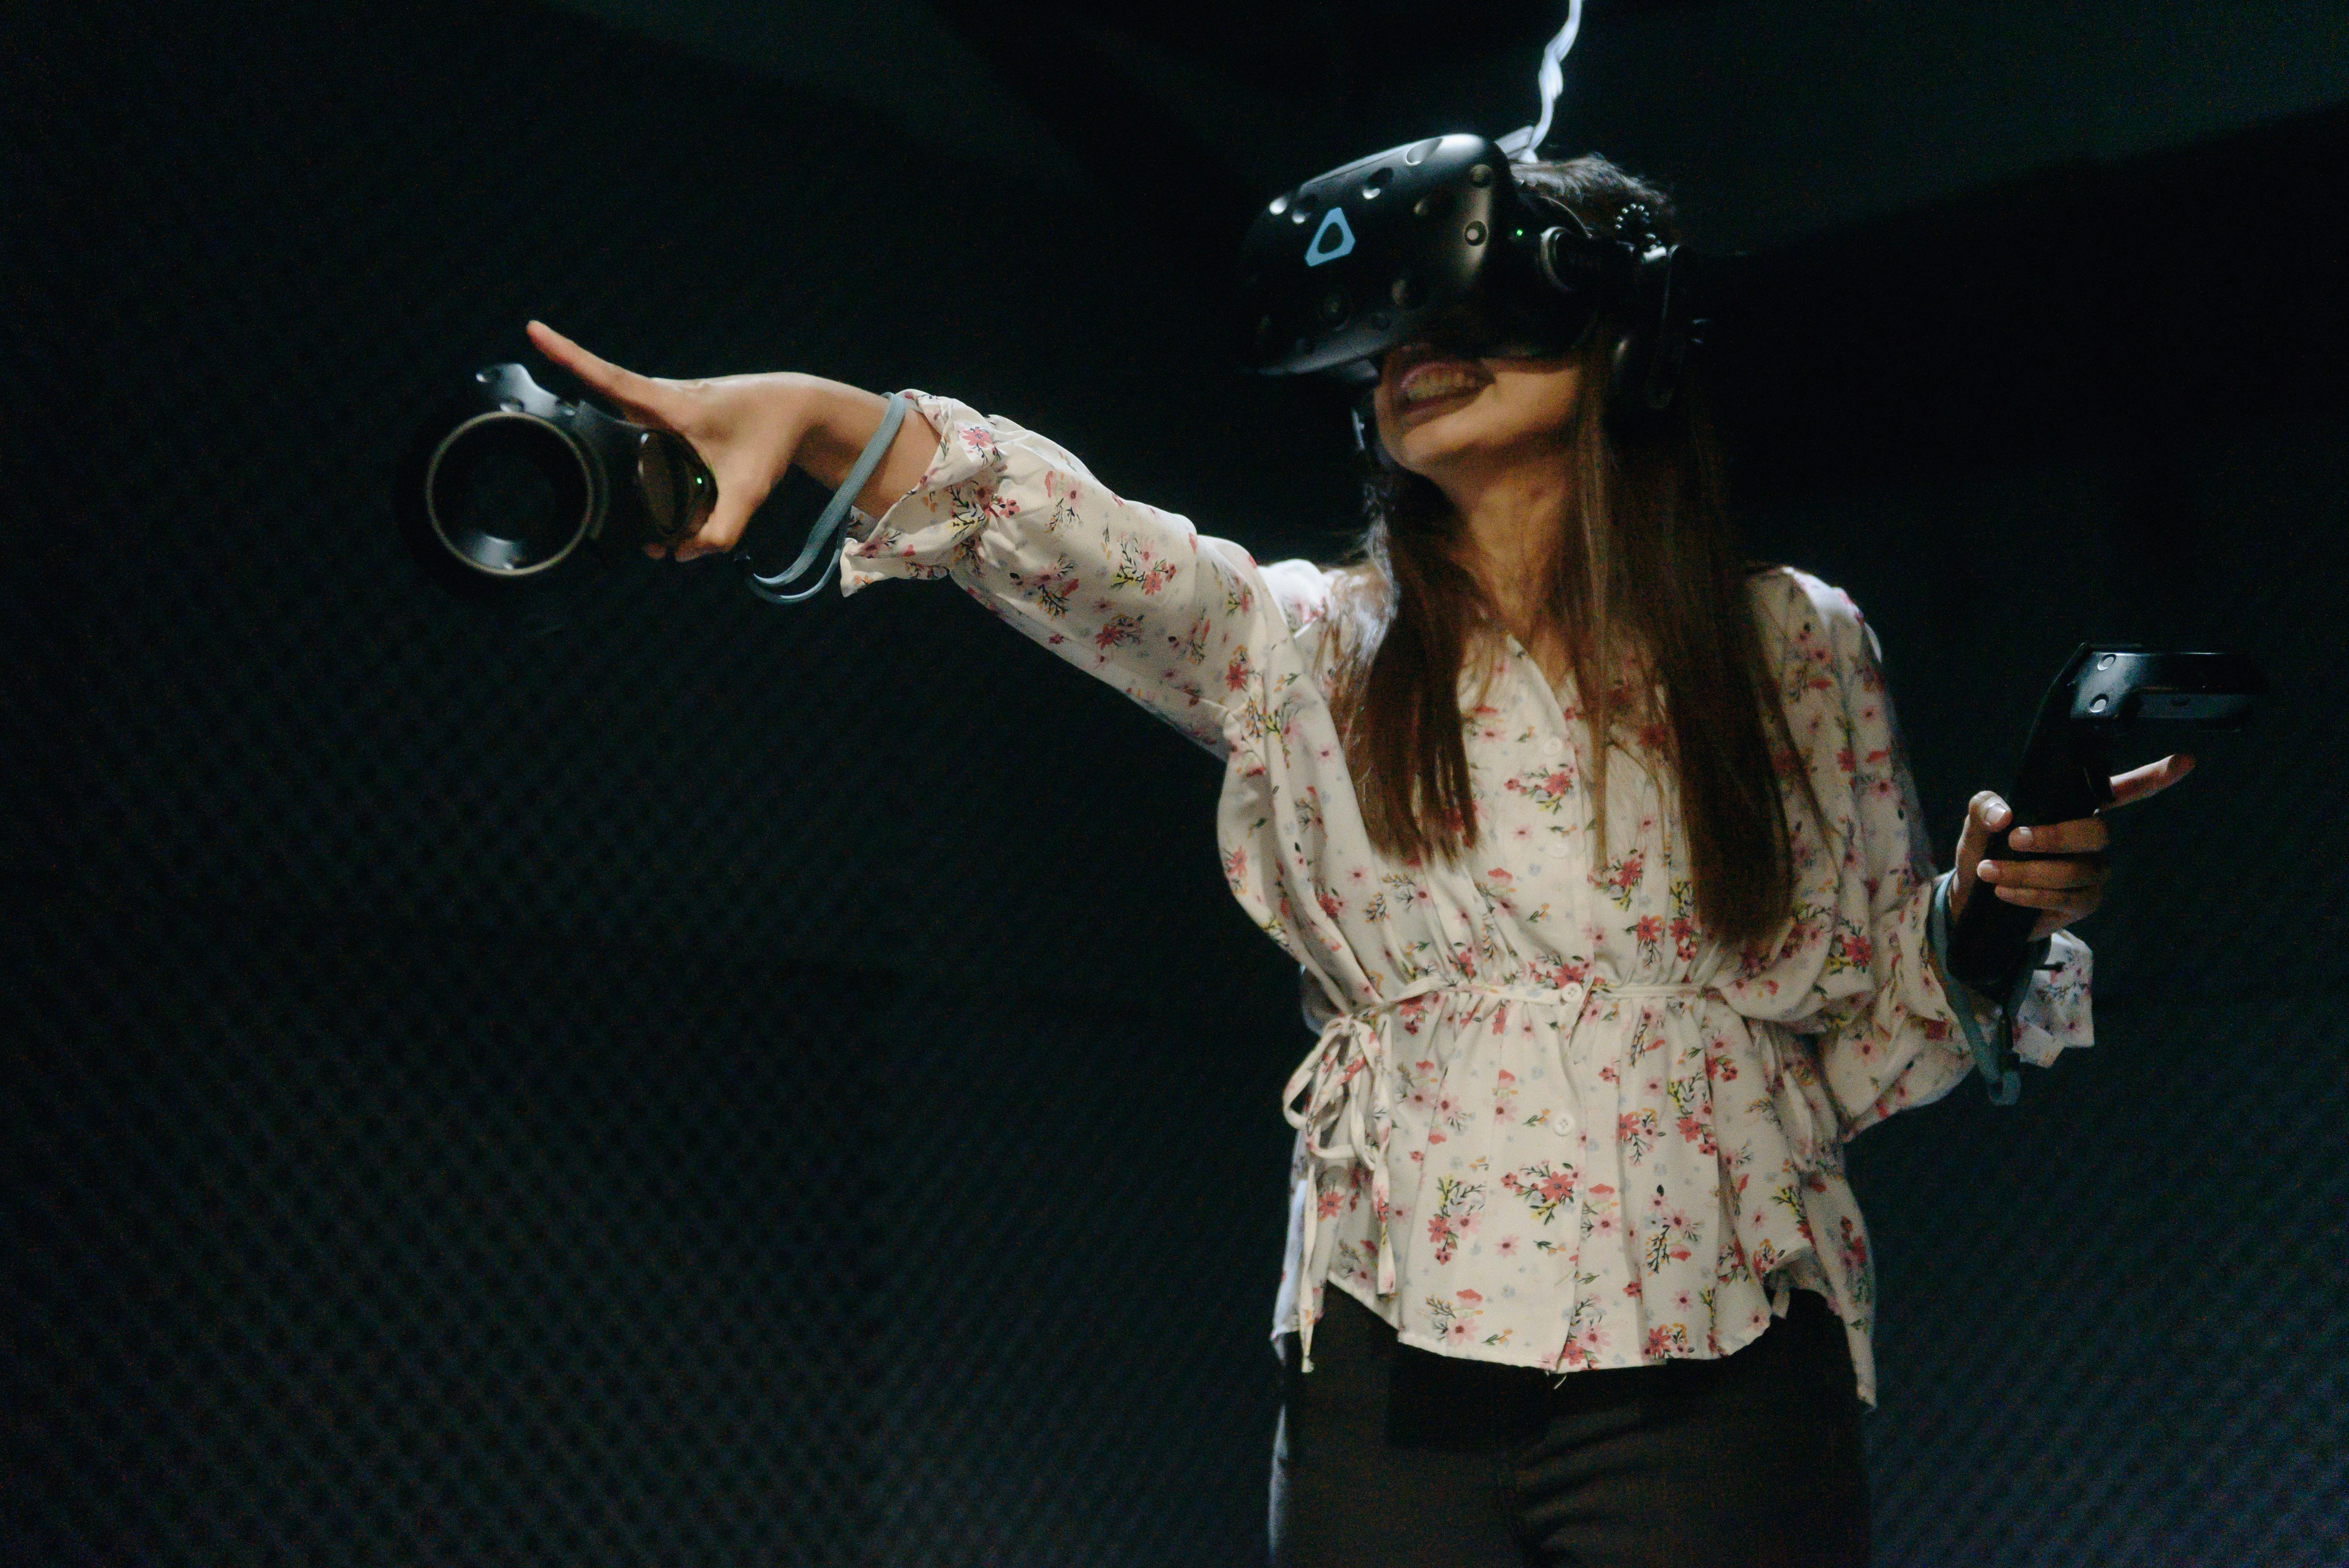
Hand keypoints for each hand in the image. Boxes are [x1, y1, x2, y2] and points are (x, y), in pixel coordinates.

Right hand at [525, 320, 805, 560]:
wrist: (795, 409)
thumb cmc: (769, 436)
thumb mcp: (749, 489)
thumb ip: (721, 529)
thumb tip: (682, 554)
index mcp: (671, 404)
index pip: (608, 378)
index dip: (569, 355)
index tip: (534, 329)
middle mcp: (660, 400)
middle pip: (609, 420)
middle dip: (603, 457)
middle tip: (622, 497)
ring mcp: (663, 408)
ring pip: (630, 439)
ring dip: (635, 470)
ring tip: (670, 512)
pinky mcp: (669, 419)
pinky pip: (645, 442)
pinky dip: (653, 468)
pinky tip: (675, 493)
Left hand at [1948, 754, 2195, 939]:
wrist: (1974, 897)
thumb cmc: (1986, 850)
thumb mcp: (1978, 824)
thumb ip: (1985, 807)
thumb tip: (2005, 815)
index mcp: (2076, 809)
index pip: (2122, 790)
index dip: (2153, 777)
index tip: (2184, 761)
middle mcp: (2093, 840)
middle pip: (2096, 833)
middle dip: (2054, 837)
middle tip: (2014, 839)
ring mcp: (2092, 872)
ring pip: (2075, 871)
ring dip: (2027, 872)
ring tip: (1989, 870)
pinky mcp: (2082, 903)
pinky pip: (2064, 898)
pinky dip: (2028, 893)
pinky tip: (2003, 892)